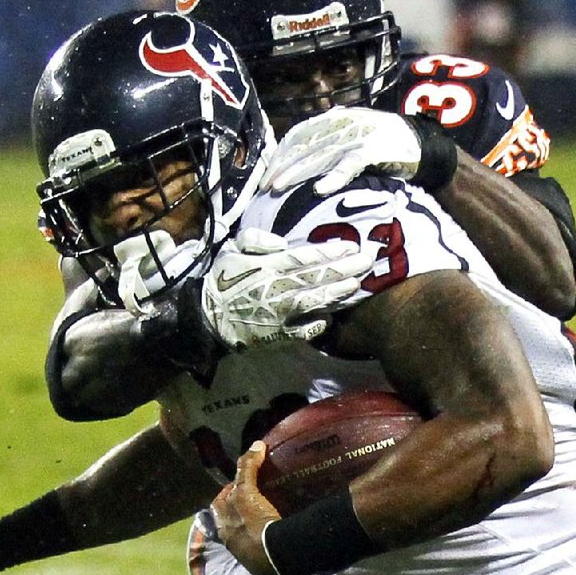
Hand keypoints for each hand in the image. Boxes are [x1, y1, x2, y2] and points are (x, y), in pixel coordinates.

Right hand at [202, 227, 373, 347]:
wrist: (207, 317)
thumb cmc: (222, 279)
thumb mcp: (232, 249)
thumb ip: (256, 239)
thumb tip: (283, 242)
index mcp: (266, 267)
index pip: (304, 257)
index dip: (329, 252)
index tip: (351, 246)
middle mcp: (275, 289)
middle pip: (316, 278)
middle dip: (344, 269)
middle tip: (368, 261)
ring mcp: (277, 314)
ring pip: (314, 302)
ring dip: (337, 293)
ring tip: (358, 284)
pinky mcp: (276, 335)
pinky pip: (301, 331)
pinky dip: (316, 324)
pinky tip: (331, 317)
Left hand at [212, 441, 281, 574]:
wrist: (272, 556)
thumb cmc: (252, 522)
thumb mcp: (246, 491)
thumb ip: (247, 467)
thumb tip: (256, 444)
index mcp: (221, 521)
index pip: (221, 500)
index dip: (231, 489)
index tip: (245, 481)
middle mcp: (228, 537)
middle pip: (233, 517)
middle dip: (242, 507)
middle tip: (259, 495)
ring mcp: (244, 551)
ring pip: (246, 531)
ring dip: (255, 522)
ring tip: (271, 510)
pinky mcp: (260, 560)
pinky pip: (262, 543)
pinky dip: (267, 535)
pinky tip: (279, 528)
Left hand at [259, 106, 422, 194]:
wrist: (418, 142)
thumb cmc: (379, 145)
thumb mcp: (348, 140)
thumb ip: (325, 147)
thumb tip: (294, 164)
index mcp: (332, 119)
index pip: (297, 136)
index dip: (280, 155)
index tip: (265, 176)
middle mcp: (342, 123)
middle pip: (304, 146)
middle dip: (282, 167)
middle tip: (266, 187)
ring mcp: (358, 134)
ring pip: (321, 154)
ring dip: (298, 172)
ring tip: (280, 188)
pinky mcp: (374, 149)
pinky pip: (350, 163)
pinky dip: (335, 176)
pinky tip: (320, 189)